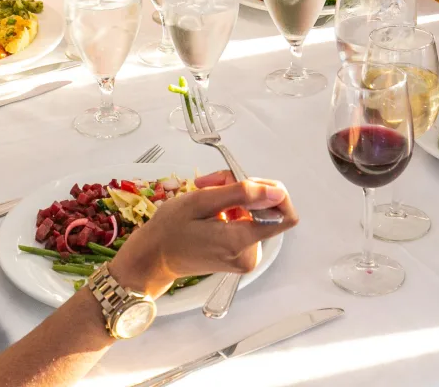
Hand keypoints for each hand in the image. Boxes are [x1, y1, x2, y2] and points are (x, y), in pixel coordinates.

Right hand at [109, 171, 296, 296]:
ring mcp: (246, 257)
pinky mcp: (239, 255)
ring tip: (204, 191)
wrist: (153, 258)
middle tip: (212, 181)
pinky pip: (246, 222)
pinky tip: (209, 205)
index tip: (245, 180)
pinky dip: (230, 207)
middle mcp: (250, 254)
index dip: (272, 191)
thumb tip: (278, 192)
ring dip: (233, 195)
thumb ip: (242, 194)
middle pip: (266, 209)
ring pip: (255, 212)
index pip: (285, 216)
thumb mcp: (202, 201)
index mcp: (241, 242)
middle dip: (242, 187)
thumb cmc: (170, 229)